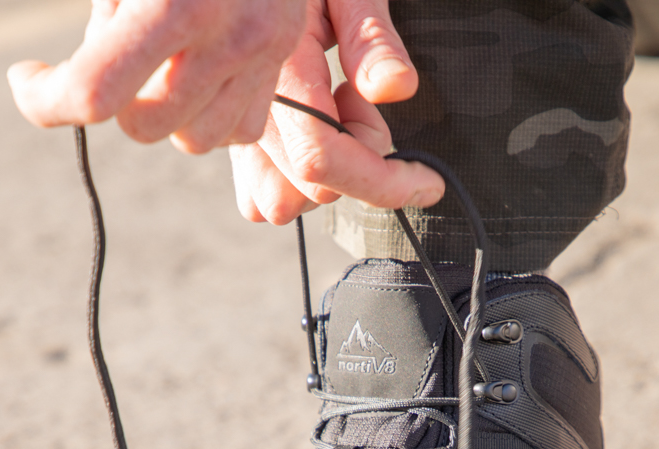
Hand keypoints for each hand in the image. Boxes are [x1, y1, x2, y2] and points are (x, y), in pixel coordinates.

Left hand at [8, 0, 307, 152]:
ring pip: (195, 140)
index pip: (94, 91)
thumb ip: (106, 16)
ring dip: (168, 114)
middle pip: (144, 127)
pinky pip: (239, 130)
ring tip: (162, 62)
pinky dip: (211, 113)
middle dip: (119, 101)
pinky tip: (199, 71)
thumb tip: (77, 85)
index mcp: (175, 5)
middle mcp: (225, 40)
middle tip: (113, 53)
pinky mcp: (279, 66)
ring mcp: (259, 58)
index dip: (46, 100)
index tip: (28, 79)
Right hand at [228, 0, 443, 224]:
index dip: (383, 182)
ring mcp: (231, 131)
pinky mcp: (230, 144)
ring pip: (284, 201)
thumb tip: (395, 88)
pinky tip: (307, 132)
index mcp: (274, 69)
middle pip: (313, 187)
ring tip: (329, 107)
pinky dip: (294, 181)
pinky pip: (258, 198)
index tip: (428, 182)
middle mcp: (244, 108)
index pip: (321, 157)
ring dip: (325, 172)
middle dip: (358, 159)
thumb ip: (370, 37)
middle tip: (356, 98)